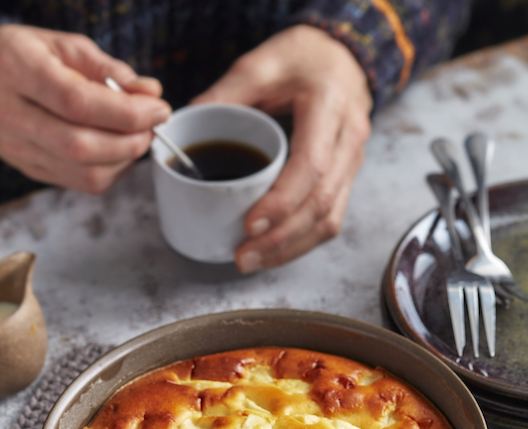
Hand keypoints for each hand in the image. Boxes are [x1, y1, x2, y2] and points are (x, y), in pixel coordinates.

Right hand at [0, 25, 170, 193]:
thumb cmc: (23, 57)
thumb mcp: (62, 46)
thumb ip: (108, 69)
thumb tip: (150, 93)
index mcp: (17, 70)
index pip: (78, 102)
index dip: (127, 111)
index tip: (158, 108)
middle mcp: (11, 115)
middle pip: (81, 146)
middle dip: (130, 141)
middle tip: (151, 126)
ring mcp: (17, 148)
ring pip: (83, 174)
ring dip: (124, 160)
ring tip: (136, 137)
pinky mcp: (29, 169)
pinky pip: (79, 183)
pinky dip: (109, 170)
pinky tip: (116, 151)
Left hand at [192, 25, 371, 271]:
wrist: (342, 56)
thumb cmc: (303, 57)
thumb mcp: (261, 62)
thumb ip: (226, 92)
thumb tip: (186, 124)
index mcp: (329, 106)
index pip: (310, 166)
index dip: (280, 202)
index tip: (248, 225)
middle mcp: (349, 138)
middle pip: (321, 203)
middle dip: (281, 238)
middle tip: (243, 256)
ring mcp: (353, 162)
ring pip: (330, 219)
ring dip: (292, 248)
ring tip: (254, 262)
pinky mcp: (347, 177)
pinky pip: (331, 218)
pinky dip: (303, 241)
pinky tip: (275, 251)